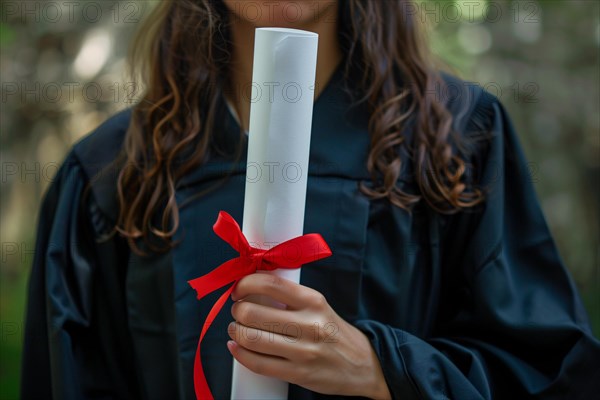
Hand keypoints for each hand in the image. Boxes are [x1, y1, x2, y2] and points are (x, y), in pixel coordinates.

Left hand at [227, 272, 391, 398]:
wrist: (363, 364)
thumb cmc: (333, 331)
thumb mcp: (318, 305)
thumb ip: (289, 296)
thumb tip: (251, 286)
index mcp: (313, 301)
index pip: (271, 284)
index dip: (246, 284)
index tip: (239, 288)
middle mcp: (309, 324)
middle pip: (254, 312)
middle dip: (237, 310)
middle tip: (238, 311)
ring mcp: (303, 351)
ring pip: (252, 338)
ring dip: (236, 331)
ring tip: (236, 329)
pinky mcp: (298, 374)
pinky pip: (258, 364)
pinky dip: (240, 354)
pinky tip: (236, 346)